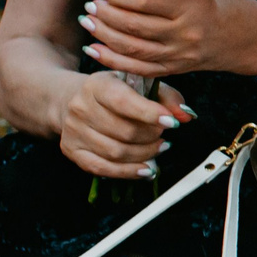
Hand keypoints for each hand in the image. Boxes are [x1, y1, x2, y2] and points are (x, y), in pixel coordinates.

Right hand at [59, 72, 192, 179]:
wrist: (71, 100)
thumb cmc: (113, 92)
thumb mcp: (138, 84)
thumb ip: (166, 96)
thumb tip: (185, 114)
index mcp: (97, 85)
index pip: (124, 102)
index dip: (150, 114)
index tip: (172, 123)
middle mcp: (80, 108)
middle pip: (124, 131)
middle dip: (151, 136)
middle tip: (163, 134)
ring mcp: (73, 131)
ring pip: (116, 152)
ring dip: (145, 154)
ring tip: (158, 148)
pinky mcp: (72, 150)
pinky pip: (102, 168)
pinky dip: (128, 172)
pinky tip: (146, 169)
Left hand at [78, 0, 256, 78]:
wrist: (248, 38)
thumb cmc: (222, 5)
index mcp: (193, 6)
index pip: (146, 0)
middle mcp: (185, 33)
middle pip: (134, 26)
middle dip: (106, 14)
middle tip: (92, 4)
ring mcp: (180, 55)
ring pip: (131, 48)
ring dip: (103, 34)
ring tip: (88, 20)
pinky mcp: (175, 70)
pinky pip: (137, 68)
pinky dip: (112, 60)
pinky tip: (94, 49)